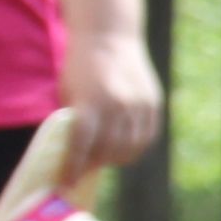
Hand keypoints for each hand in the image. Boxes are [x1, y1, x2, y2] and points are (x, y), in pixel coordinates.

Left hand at [59, 31, 161, 171]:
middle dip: (94, 163)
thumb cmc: (80, 66)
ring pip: (130, 148)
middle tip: (83, 168)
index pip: (82, 145)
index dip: (74, 167)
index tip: (67, 183)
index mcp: (91, 102)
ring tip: (102, 157)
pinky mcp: (153, 105)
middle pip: (108, 150)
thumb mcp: (68, 92)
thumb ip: (74, 121)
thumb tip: (76, 153)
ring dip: (115, 158)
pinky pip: (146, 138)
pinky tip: (122, 147)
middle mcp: (118, 106)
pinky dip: (133, 148)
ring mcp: (139, 106)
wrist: (110, 37)